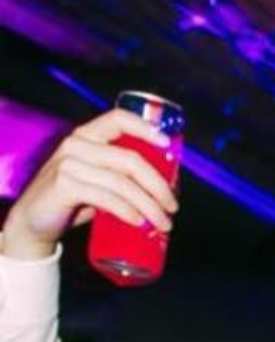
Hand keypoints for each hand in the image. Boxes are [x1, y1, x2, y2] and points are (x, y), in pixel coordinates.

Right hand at [2, 110, 175, 260]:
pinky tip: (138, 222)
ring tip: (162, 223)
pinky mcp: (64, 185)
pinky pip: (105, 197)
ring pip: (122, 183)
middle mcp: (77, 144)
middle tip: (172, 207)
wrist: (34, 221)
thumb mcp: (99, 180)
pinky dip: (126, 211)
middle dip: (158, 185)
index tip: (167, 144)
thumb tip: (165, 185)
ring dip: (149, 206)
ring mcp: (68, 164)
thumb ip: (122, 175)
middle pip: (130, 159)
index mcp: (87, 136)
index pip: (119, 118)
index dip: (145, 127)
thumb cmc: (73, 200)